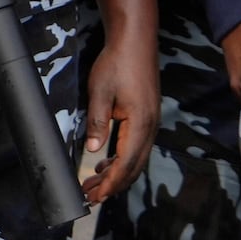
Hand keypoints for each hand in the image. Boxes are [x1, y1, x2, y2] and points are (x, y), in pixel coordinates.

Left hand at [79, 26, 161, 203]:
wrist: (135, 42)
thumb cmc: (117, 63)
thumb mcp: (100, 92)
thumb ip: (98, 122)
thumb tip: (94, 151)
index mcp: (140, 123)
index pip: (126, 163)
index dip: (111, 183)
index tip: (96, 197)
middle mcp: (150, 127)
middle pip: (133, 167)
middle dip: (113, 185)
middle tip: (90, 197)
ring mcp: (150, 123)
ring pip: (135, 158)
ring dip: (115, 174)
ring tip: (93, 184)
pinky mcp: (146, 118)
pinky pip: (135, 147)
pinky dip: (120, 159)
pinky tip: (104, 162)